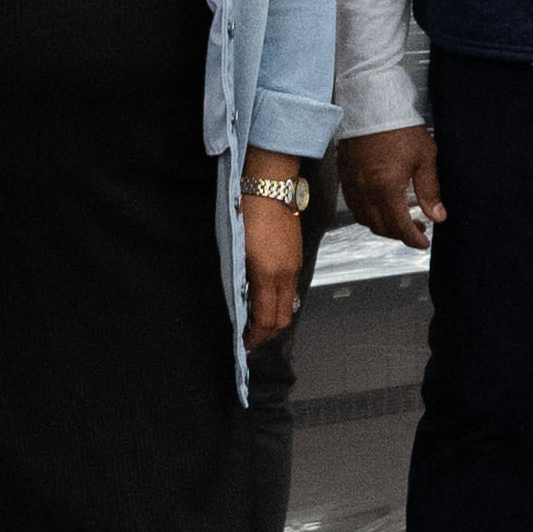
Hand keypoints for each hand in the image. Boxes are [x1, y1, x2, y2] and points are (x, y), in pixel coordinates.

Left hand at [242, 192, 307, 348]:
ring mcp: (294, 266)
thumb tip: (240, 302)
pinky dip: (279, 301)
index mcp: (268, 275)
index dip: (257, 336)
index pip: (267, 319)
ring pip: (289, 304)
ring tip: (257, 321)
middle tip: (252, 338)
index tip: (246, 343)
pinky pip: (291, 289)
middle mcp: (286, 275)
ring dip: (274, 318)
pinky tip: (265, 297)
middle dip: (268, 334)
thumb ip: (241, 280)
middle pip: (283, 318)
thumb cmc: (248, 215)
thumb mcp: (237, 251)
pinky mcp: (296, 258)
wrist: (269, 188)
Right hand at [337, 127, 442, 247]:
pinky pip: (354, 206)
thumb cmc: (399, 126)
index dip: (413, 239)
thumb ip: (429, 190)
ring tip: (400, 219)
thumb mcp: (424, 158)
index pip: (399, 227)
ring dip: (383, 225)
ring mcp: (351, 184)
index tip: (423, 243)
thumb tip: (437, 216)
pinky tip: (380, 206)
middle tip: (416, 229)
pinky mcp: (344, 176)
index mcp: (386, 188)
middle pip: (380, 227)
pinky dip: (367, 213)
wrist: (372, 104)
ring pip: (365, 219)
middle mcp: (365, 191)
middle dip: (399, 234)